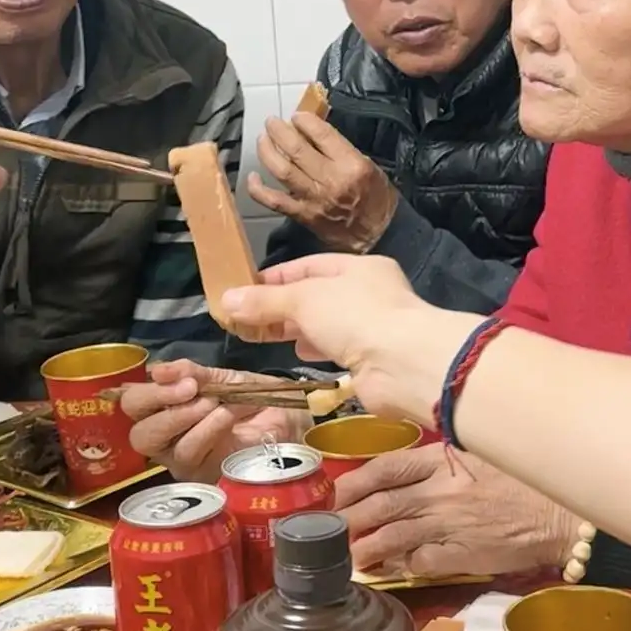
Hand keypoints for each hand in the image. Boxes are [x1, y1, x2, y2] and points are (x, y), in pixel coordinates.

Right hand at [120, 360, 307, 481]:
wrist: (296, 423)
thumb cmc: (258, 401)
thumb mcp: (226, 379)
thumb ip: (194, 374)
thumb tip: (159, 370)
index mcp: (168, 410)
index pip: (133, 404)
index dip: (148, 390)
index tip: (173, 376)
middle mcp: (168, 439)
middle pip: (138, 431)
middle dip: (158, 403)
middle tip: (190, 388)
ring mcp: (184, 460)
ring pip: (162, 444)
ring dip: (188, 414)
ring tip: (216, 401)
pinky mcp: (203, 475)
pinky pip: (191, 454)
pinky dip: (208, 429)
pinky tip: (225, 416)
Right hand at [222, 255, 479, 424]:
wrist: (403, 364)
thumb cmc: (357, 317)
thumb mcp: (304, 299)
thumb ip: (266, 302)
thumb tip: (226, 300)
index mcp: (359, 268)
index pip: (310, 267)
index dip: (276, 278)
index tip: (244, 290)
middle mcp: (369, 294)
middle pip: (316, 297)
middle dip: (281, 307)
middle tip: (245, 319)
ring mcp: (372, 328)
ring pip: (326, 324)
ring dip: (297, 330)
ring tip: (264, 336)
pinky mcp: (371, 360)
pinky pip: (337, 350)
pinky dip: (316, 350)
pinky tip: (299, 354)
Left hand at [246, 113, 398, 253]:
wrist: (379, 235)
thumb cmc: (376, 199)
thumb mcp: (369, 166)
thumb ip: (341, 149)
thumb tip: (313, 133)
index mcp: (351, 165)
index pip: (322, 135)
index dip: (304, 121)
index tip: (297, 116)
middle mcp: (331, 180)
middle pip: (296, 150)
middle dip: (279, 131)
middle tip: (272, 122)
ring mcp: (314, 199)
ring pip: (282, 170)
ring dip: (267, 151)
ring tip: (263, 139)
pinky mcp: (303, 215)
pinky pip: (273, 201)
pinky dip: (258, 189)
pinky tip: (252, 177)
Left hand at [333, 444, 577, 578]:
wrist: (560, 514)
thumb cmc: (522, 482)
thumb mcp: (478, 458)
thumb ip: (440, 465)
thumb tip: (403, 479)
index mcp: (444, 460)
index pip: (384, 467)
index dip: (354, 482)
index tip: (338, 494)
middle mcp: (439, 490)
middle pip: (379, 502)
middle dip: (347, 517)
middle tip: (331, 529)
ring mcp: (447, 524)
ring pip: (390, 535)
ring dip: (364, 548)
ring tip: (349, 557)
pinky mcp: (459, 555)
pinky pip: (417, 561)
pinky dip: (398, 566)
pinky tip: (387, 569)